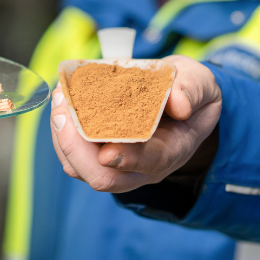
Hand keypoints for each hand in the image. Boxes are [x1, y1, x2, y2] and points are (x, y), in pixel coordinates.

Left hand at [50, 55, 221, 192]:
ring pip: (80, 168)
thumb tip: (179, 104)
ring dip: (63, 138)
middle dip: (77, 148)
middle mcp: (140, 166)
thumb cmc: (187, 92)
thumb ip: (192, 89)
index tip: (108, 152)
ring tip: (59, 101)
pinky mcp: (96, 153)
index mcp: (170, 151)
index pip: (148, 163)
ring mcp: (116, 163)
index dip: (127, 159)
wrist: (177, 102)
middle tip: (64, 112)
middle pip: (103, 176)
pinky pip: (71, 153)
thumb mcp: (200, 82)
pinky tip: (60, 101)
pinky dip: (61, 130)